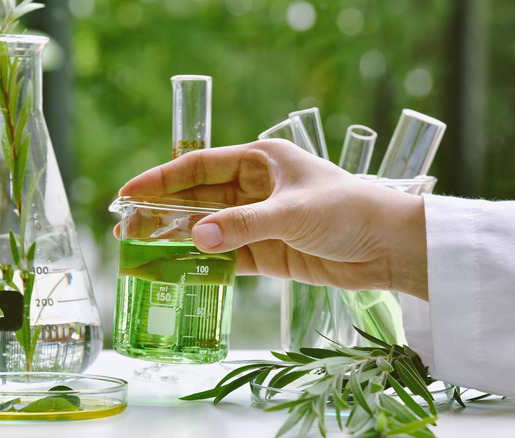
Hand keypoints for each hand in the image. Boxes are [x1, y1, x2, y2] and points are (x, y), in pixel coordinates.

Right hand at [118, 140, 427, 299]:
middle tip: (124, 227)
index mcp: (259, 161)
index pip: (199, 166)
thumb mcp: (293, 212)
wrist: (390, 248)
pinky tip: (176, 270)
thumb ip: (244, 225)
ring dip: (177, 238)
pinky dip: (202, 263)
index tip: (127, 192)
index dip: (160, 178)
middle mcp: (255, 188)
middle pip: (197, 199)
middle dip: (161, 211)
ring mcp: (259, 221)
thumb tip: (195, 238)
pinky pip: (226, 256)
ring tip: (139, 249)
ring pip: (207, 228)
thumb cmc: (349, 211)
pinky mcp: (268, 252)